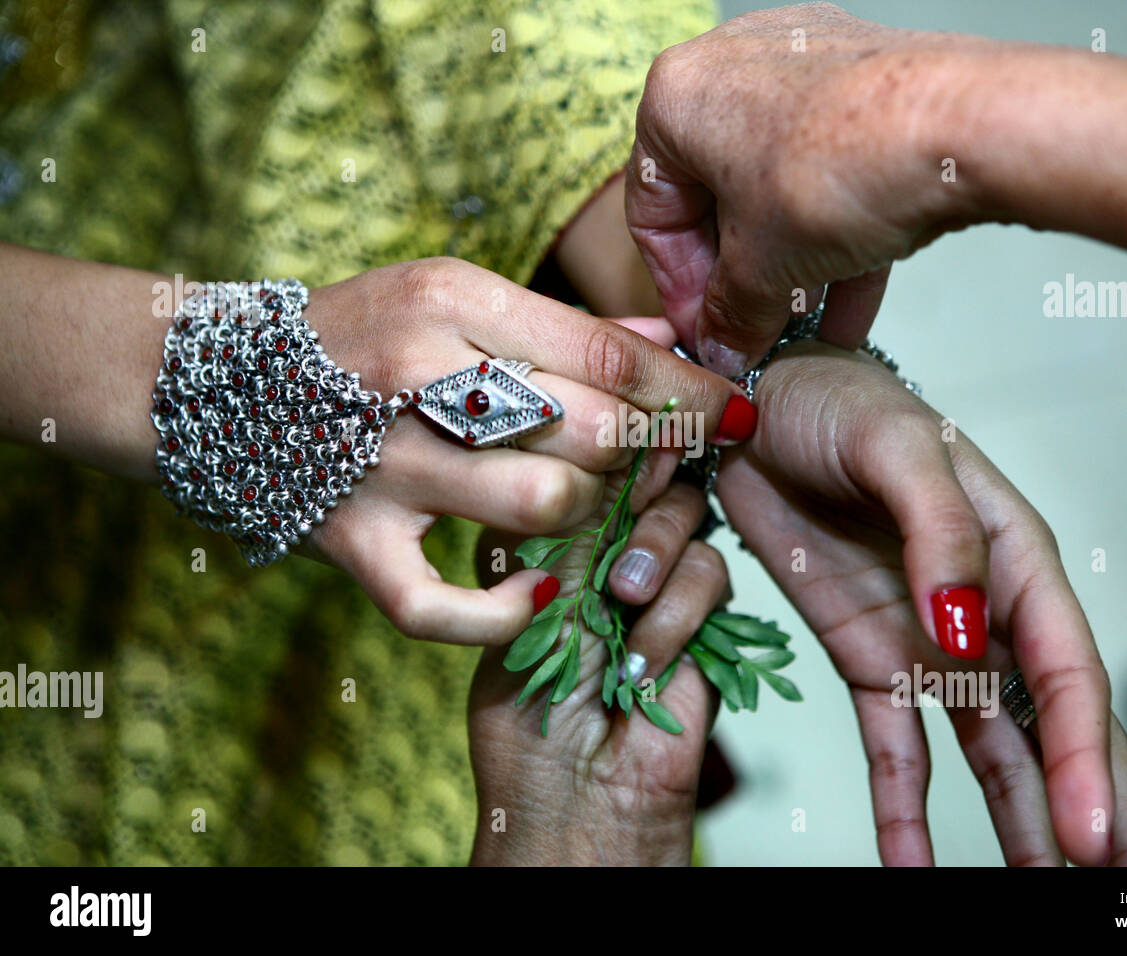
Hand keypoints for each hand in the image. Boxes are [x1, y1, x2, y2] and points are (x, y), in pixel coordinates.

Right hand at [297, 256, 750, 644]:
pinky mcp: (352, 546)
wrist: (222, 385)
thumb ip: (562, 327)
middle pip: (589, 433)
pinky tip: (538, 586)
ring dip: (589, 513)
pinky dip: (506, 610)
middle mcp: (415, 380)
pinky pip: (446, 607)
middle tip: (666, 459)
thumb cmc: (360, 333)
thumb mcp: (455, 296)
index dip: (687, 394)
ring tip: (585, 500)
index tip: (735, 411)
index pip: (606, 357)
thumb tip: (667, 346)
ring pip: (543, 508)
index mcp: (451, 304)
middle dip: (651, 453)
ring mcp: (381, 471)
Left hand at [468, 467, 724, 864]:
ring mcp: (653, 586)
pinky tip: (645, 660)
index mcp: (538, 548)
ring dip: (653, 552)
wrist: (582, 810)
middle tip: (631, 492)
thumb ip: (569, 535)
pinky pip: (710, 572)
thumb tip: (603, 448)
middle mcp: (598, 558)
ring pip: (681, 514)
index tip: (596, 439)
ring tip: (623, 603)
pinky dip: (679, 611)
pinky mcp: (702, 620)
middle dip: (632, 488)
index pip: (570, 472)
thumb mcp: (531, 612)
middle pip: (636, 477)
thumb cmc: (530, 731)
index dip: (587, 454)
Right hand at [625, 3, 986, 371]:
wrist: (963, 125)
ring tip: (806, 327)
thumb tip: (722, 343)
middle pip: (717, 197)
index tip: (703, 329)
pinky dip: (834, 233)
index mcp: (676, 96)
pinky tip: (850, 301)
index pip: (653, 211)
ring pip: (778, 187)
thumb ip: (731, 315)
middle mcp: (733, 65)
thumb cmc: (846, 165)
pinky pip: (831, 170)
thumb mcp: (764, 269)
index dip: (677, 287)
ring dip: (790, 268)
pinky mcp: (864, 82)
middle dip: (740, 278)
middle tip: (752, 331)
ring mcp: (803, 66)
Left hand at [714, 344, 1126, 865]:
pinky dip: (903, 812)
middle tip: (1120, 890)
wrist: (751, 405)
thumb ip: (945, 532)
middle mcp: (986, 614)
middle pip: (1052, 729)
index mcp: (1016, 558)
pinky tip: (911, 867)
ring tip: (1039, 897)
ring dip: (1018, 828)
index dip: (1083, 756)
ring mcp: (929, 647)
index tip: (1091, 836)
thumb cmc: (837, 403)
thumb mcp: (897, 445)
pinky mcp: (870, 662)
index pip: (1066, 673)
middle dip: (1090, 812)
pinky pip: (895, 750)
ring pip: (990, 756)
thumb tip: (970, 630)